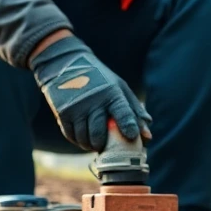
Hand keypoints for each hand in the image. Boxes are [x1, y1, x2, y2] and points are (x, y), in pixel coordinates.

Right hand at [30, 33, 149, 151]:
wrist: (67, 64)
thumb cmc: (100, 80)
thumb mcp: (119, 88)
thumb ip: (134, 111)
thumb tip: (148, 136)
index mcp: (112, 93)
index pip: (123, 113)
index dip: (129, 127)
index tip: (131, 136)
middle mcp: (94, 101)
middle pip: (99, 134)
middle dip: (104, 144)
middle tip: (107, 146)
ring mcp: (76, 108)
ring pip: (84, 138)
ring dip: (91, 145)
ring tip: (96, 143)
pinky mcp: (63, 112)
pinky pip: (71, 136)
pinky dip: (78, 141)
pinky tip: (84, 138)